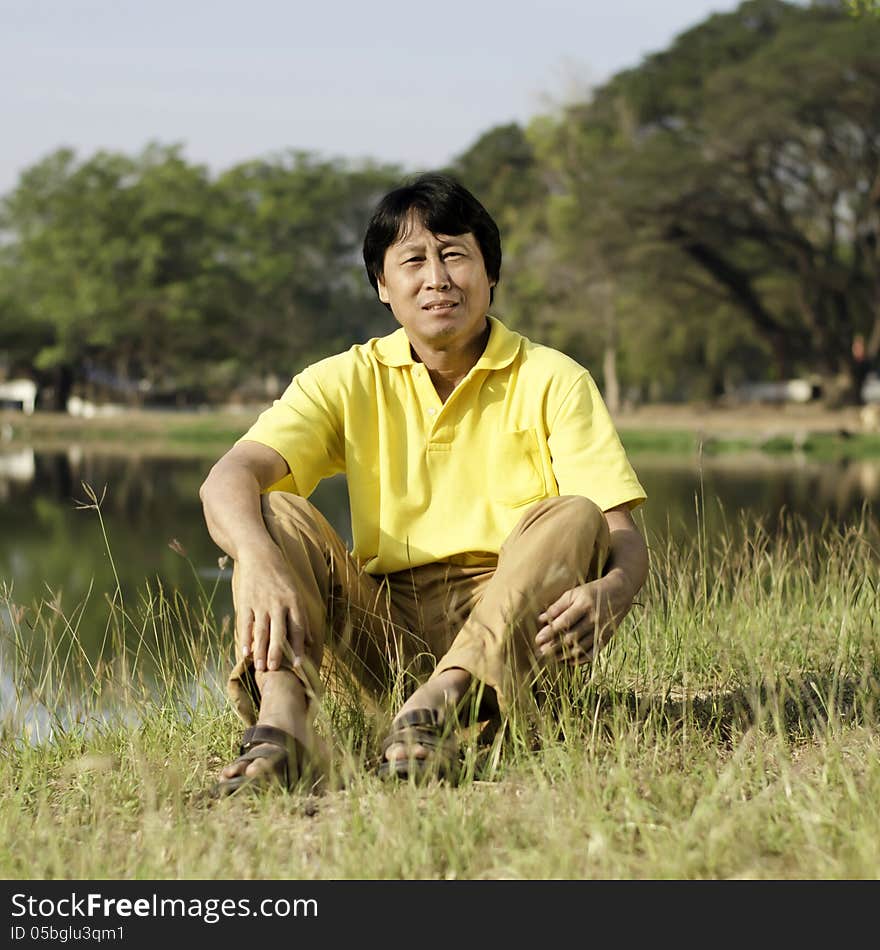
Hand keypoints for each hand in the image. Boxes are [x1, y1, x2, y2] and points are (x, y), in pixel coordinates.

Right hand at [233, 545, 311, 673]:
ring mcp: (261, 603)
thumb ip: (302, 617)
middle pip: (278, 632)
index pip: (297, 628)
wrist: (259, 555)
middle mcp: (278, 603)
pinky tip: (245, 652)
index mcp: (294, 601)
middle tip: (274, 671)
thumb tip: (310, 641)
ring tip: (260, 667)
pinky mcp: (246, 602)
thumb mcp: (296, 593)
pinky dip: (245, 639)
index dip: (298, 647)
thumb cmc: (281, 576)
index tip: (298, 664)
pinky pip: (246, 624)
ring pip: (261, 631)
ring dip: (260, 651)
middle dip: (276, 653)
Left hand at [535, 572, 632, 664]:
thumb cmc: (591, 592)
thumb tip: (540, 620)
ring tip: (550, 658)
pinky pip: (592, 653)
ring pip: (580, 648)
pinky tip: (567, 661)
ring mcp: (601, 631)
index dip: (550, 632)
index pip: (565, 622)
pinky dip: (579, 660)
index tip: (538, 639)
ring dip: (564, 655)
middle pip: (572, 638)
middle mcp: (594, 619)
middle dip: (554, 647)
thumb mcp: (574, 593)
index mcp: (584, 604)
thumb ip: (557, 606)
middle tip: (540, 652)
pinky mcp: (605, 639)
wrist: (619, 593)